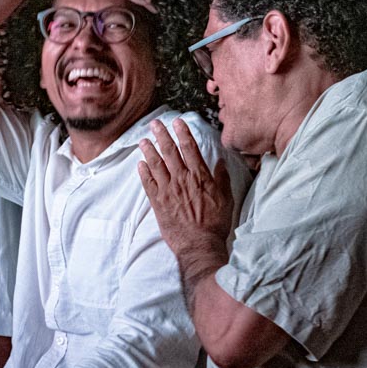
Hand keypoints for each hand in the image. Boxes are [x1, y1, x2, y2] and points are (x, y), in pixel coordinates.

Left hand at [138, 118, 234, 259]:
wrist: (199, 245)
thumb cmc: (215, 224)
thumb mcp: (226, 199)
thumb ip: (222, 179)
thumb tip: (221, 162)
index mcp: (200, 176)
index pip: (190, 148)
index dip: (183, 133)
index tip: (177, 122)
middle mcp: (182, 179)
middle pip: (170, 152)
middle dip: (162, 135)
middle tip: (155, 124)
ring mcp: (168, 191)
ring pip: (156, 165)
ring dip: (149, 150)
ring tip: (143, 140)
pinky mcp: (158, 203)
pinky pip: (148, 183)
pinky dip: (144, 172)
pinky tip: (140, 164)